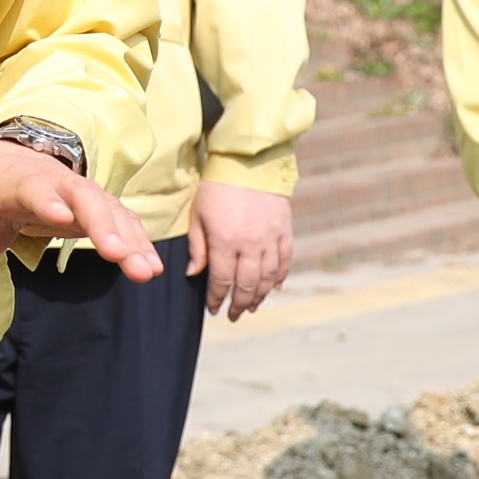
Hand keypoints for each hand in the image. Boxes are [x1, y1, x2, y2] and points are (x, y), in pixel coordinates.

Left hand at [0, 138, 163, 307]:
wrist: (4, 159)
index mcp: (13, 182)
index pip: (32, 188)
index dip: (45, 200)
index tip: (60, 218)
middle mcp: (53, 180)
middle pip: (82, 197)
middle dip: (101, 225)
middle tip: (117, 256)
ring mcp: (79, 191)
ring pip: (109, 208)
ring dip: (129, 238)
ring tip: (145, 272)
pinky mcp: (96, 205)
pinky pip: (121, 219)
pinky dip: (137, 240)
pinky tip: (151, 267)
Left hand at [189, 181, 292, 319]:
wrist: (248, 163)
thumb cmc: (216, 188)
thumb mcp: (198, 215)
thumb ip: (197, 247)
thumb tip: (193, 274)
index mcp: (225, 242)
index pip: (221, 280)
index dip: (216, 298)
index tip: (213, 309)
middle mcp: (250, 245)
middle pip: (246, 285)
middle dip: (239, 304)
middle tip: (233, 316)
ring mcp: (270, 239)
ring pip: (267, 278)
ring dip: (259, 297)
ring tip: (252, 307)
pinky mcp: (284, 232)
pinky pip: (284, 262)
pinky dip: (279, 278)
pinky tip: (273, 288)